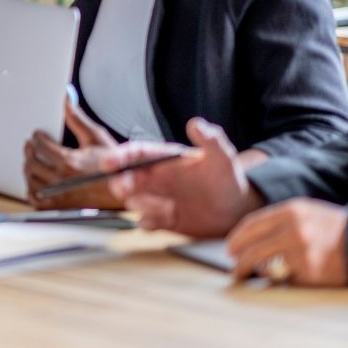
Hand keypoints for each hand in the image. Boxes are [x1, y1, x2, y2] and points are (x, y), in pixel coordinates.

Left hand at [23, 95, 122, 207]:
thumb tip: (67, 98)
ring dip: (28, 168)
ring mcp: (59, 196)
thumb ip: (77, 118)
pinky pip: (35, 199)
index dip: (37, 137)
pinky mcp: (60, 207)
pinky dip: (32, 189)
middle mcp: (61, 180)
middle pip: (31, 162)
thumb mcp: (96, 137)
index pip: (40, 145)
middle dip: (29, 150)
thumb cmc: (114, 167)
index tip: (38, 134)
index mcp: (69, 162)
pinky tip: (36, 181)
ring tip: (32, 161)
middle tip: (31, 145)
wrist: (125, 191)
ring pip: (30, 180)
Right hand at [111, 117, 262, 237]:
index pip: (136, 154)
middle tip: (125, 189)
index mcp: (165, 160)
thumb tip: (196, 123)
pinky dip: (147, 223)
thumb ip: (210, 139)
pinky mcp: (164, 220)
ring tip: (164, 208)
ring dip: (141, 205)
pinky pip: (146, 222)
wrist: (239, 210)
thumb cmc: (229, 179)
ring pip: (134, 201)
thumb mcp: (223, 157)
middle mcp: (157, 178)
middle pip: (127, 177)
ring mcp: (159, 199)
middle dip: (121, 182)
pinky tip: (158, 222)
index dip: (120, 156)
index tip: (109, 163)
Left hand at [226, 199, 347, 286]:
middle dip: (239, 260)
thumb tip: (251, 239)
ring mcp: (301, 252)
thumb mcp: (308, 213)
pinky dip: (283, 280)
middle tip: (233, 268)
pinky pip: (287, 278)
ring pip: (265, 265)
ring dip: (252, 272)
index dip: (237, 238)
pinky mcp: (310, 272)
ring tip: (245, 276)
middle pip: (254, 247)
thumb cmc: (335, 230)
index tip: (230, 249)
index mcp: (292, 211)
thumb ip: (281, 221)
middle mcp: (294, 229)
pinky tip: (284, 279)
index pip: (253, 224)